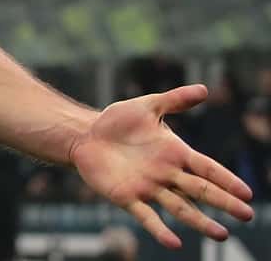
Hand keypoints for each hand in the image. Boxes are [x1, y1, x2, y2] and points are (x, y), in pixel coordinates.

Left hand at [70, 84, 253, 248]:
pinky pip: (146, 216)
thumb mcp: (147, 107)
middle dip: (223, 202)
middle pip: (200, 190)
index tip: (246, 192)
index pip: (206, 168)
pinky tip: (174, 243)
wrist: (86, 135)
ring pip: (180, 207)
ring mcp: (149, 188)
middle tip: (246, 215)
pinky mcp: (128, 197)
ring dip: (200, 221)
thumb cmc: (117, 121)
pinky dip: (159, 230)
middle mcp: (167, 174)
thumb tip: (204, 89)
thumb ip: (174, 100)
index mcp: (175, 153)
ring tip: (221, 234)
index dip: (225, 179)